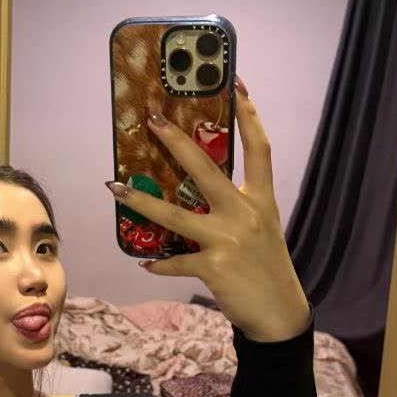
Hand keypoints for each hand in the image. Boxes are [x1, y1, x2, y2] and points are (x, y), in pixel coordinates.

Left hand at [106, 75, 311, 342]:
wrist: (280, 314)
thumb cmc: (267, 269)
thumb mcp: (262, 229)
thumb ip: (237, 207)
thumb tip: (199, 194)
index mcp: (261, 200)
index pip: (258, 148)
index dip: (249, 114)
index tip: (237, 82)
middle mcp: (245, 213)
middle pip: (206, 168)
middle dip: (176, 142)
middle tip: (152, 119)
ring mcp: (228, 239)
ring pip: (174, 215)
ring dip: (140, 201)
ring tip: (115, 187)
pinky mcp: (214, 266)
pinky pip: (176, 261)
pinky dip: (159, 263)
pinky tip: (145, 263)